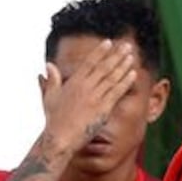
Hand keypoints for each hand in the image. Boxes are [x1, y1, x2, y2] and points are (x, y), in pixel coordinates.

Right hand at [39, 38, 136, 153]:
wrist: (60, 138)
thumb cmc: (54, 120)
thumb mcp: (50, 97)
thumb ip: (52, 80)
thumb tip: (48, 66)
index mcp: (73, 82)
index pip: (89, 62)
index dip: (100, 52)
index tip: (109, 42)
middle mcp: (86, 87)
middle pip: (104, 67)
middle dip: (116, 55)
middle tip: (126, 45)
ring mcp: (95, 97)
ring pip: (112, 78)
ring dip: (123, 66)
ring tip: (131, 56)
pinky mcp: (103, 108)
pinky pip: (117, 92)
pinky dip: (125, 82)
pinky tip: (133, 74)